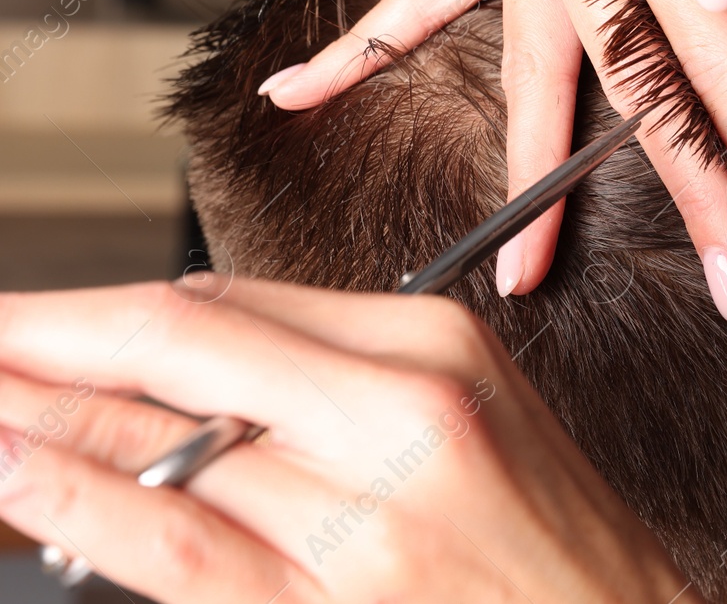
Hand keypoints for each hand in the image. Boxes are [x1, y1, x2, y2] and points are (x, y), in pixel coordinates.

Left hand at [0, 278, 703, 603]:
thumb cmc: (550, 541)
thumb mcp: (470, 408)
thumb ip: (332, 365)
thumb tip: (188, 335)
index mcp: (433, 349)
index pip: (226, 305)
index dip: (94, 306)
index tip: (24, 311)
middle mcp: (399, 417)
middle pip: (181, 352)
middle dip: (42, 338)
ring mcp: (363, 522)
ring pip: (160, 445)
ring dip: (33, 414)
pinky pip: (178, 544)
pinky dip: (78, 501)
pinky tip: (13, 464)